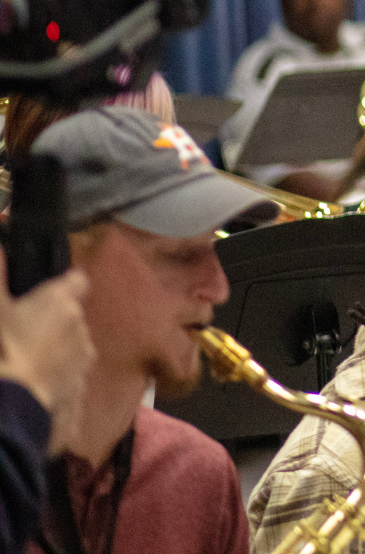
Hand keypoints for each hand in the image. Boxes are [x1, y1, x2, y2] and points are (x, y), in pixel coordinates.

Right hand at [0, 261, 94, 452]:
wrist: (8, 411)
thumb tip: (2, 227)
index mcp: (62, 304)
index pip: (76, 281)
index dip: (63, 283)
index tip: (46, 289)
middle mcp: (82, 331)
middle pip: (70, 319)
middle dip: (51, 324)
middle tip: (19, 335)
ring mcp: (83, 366)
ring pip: (70, 350)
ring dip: (53, 353)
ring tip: (22, 365)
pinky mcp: (78, 397)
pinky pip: (66, 382)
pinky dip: (53, 382)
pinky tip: (30, 389)